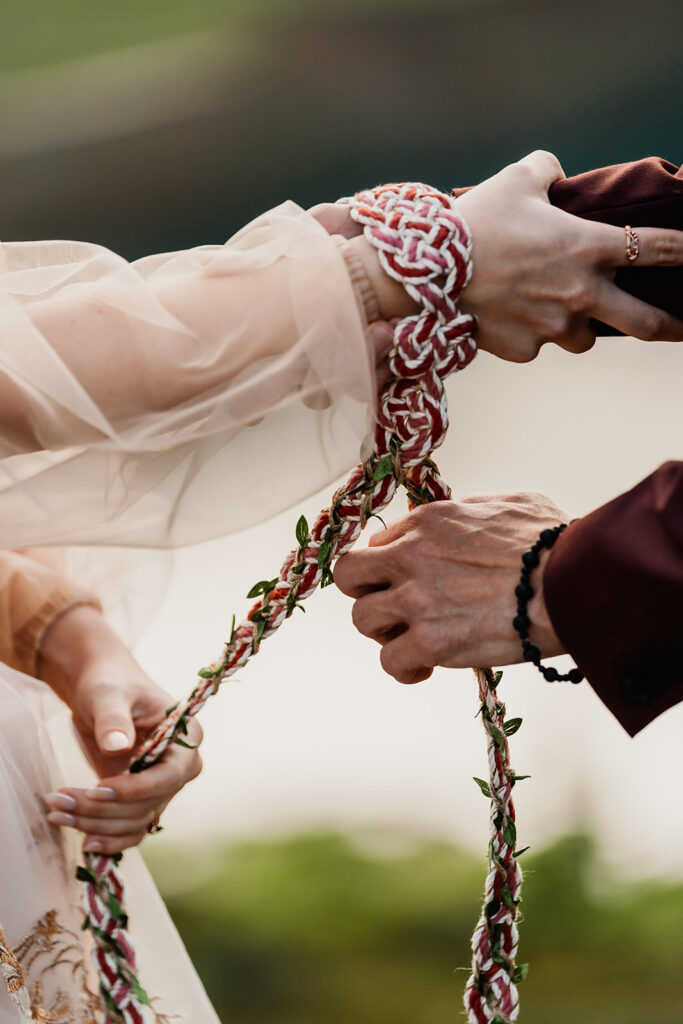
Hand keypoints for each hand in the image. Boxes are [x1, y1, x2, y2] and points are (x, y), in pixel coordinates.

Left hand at [38, 605, 201, 852]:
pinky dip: (107, 837)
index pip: (170, 775)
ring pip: (135, 821)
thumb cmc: (109, 682)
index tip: (96, 789)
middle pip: (149, 803)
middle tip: (58, 801)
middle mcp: (180, 766)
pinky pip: (130, 827)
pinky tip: (82, 840)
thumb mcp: (108, 695)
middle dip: (103, 809)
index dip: (135, 789)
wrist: (99, 689)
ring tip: (56, 811)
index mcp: (187, 736)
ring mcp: (160, 785)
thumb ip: (113, 719)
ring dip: (96, 825)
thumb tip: (117, 746)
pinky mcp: (140, 797)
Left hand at [334, 494, 567, 683]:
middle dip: (366, 592)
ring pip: (363, 619)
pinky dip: (403, 668)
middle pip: (350, 576)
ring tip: (411, 639)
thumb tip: (463, 517)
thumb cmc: (553, 546)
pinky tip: (422, 668)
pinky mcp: (430, 642)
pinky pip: (390, 661)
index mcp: (428, 522)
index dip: (389, 565)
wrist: (573, 584)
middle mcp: (411, 556)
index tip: (406, 580)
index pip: (379, 543)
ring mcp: (416, 600)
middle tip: (392, 607)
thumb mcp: (509, 504)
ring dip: (384, 632)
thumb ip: (472, 509)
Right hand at [454, 150, 682, 360]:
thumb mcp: (515, 180)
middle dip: (672, 327)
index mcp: (588, 247)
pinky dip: (531, 333)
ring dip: (578, 324)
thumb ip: (547, 170)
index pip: (657, 248)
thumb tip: (557, 173)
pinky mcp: (525, 350)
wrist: (428, 273)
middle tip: (681, 329)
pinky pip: (539, 345)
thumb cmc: (474, 222)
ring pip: (584, 337)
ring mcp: (553, 328)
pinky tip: (507, 315)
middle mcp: (580, 293)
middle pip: (646, 322)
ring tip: (553, 308)